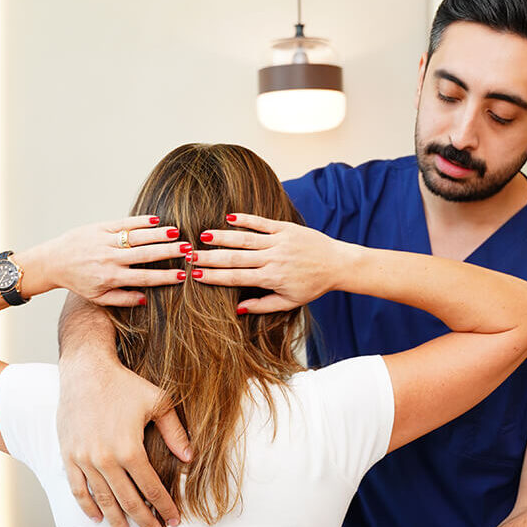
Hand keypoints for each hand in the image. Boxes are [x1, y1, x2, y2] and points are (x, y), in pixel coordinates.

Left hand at [46, 216, 185, 305]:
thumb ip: (123, 299)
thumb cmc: (78, 282)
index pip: (145, 278)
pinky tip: (156, 220)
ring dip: (158, 234)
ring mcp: (104, 241)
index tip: (183, 275)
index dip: (165, 277)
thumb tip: (145, 298)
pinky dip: (140, 221)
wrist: (54, 262)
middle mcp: (109, 259)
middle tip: (187, 249)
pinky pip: (123, 223)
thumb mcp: (99, 297)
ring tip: (177, 232)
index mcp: (111, 277)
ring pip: (136, 237)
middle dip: (168, 252)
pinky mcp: (99, 227)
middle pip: (145, 255)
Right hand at [58, 353, 191, 526]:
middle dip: (145, 521)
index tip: (174, 520)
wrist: (84, 370)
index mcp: (130, 449)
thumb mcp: (158, 402)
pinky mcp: (68, 456)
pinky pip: (78, 490)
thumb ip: (175, 432)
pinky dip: (88, 507)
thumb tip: (189, 458)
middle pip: (129, 501)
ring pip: (103, 500)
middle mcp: (105, 459)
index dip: (165, 507)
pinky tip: (98, 519)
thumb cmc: (125, 384)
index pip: (152, 488)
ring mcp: (84, 460)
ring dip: (117, 521)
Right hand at [193, 213, 342, 312]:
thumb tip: (237, 308)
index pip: (236, 278)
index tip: (196, 275)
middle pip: (235, 258)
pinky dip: (244, 219)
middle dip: (211, 257)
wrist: (337, 264)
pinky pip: (262, 222)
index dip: (215, 276)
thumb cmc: (312, 286)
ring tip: (203, 235)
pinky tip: (228, 217)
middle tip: (189, 255)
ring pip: (245, 238)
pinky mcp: (286, 228)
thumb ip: (262, 305)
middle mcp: (273, 259)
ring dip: (222, 236)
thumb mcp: (289, 302)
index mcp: (271, 278)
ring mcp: (279, 241)